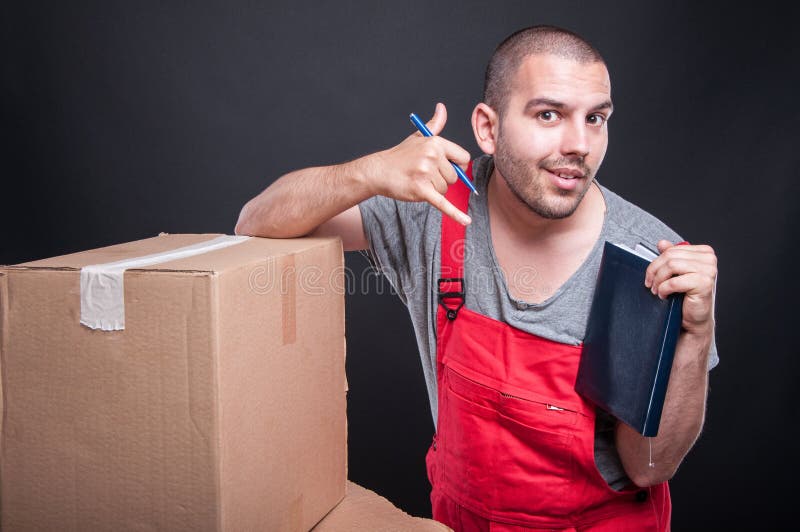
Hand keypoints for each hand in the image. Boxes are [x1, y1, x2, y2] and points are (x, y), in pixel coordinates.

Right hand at [365, 102, 471, 224]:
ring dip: (433, 190)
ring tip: (417, 181)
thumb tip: (442, 108)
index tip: (446, 167)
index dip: (456, 166)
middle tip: (423, 174)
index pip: (462, 158)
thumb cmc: (400, 156)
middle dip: (441, 180)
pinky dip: (455, 214)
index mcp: (436, 143)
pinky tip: (466, 221)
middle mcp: (432, 156)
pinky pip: (443, 204)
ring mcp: (426, 174)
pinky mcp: (421, 190)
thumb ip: (435, 124)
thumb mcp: (418, 137)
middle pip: (454, 177)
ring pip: (445, 190)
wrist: (378, 171)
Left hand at [644, 240, 716, 336]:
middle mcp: (708, 259)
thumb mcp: (677, 273)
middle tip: (650, 284)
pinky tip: (664, 295)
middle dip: (654, 271)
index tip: (650, 275)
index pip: (672, 250)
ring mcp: (708, 270)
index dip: (656, 262)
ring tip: (657, 290)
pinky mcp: (704, 283)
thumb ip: (672, 256)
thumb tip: (662, 243)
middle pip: (670, 257)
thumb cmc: (688, 297)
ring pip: (671, 266)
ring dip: (659, 280)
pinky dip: (664, 289)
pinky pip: (674, 282)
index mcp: (704, 252)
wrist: (696, 318)